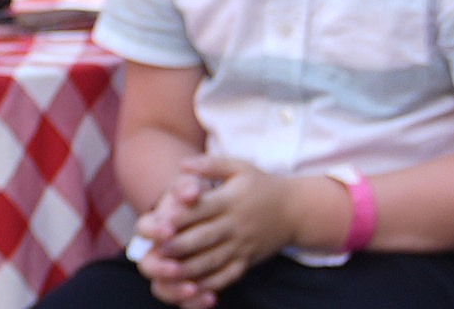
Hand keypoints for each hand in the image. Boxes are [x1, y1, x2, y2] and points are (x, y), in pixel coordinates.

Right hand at [130, 173, 221, 307]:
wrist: (207, 216)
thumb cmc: (194, 199)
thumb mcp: (190, 188)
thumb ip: (188, 187)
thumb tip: (191, 193)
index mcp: (153, 226)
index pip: (143, 229)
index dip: (154, 231)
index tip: (169, 229)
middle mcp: (156, 252)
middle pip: (147, 265)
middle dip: (160, 267)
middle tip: (175, 268)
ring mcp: (168, 270)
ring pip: (161, 288)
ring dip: (176, 291)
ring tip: (193, 289)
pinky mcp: (183, 285)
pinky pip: (183, 301)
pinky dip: (195, 303)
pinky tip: (212, 298)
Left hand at [139, 154, 310, 298]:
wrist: (296, 210)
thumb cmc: (261, 185)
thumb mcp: (238, 167)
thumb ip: (210, 165)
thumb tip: (182, 164)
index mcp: (229, 201)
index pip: (200, 209)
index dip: (179, 216)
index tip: (158, 222)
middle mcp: (235, 225)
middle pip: (204, 237)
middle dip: (180, 246)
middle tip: (157, 251)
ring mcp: (242, 245)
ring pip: (214, 260)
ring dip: (191, 268)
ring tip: (169, 273)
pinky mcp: (248, 260)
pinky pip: (229, 275)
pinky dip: (212, 284)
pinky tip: (194, 288)